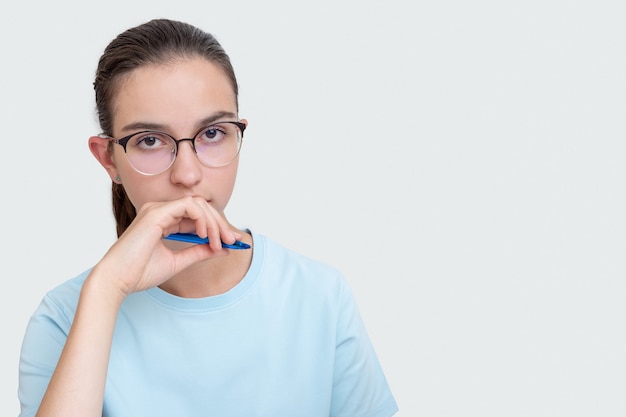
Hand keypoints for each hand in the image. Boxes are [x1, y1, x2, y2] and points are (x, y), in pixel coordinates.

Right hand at [92, 196, 238, 297]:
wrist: (117, 280)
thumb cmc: (139, 273)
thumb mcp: (178, 262)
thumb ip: (199, 252)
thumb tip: (222, 249)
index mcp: (164, 220)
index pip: (197, 215)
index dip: (217, 227)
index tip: (231, 243)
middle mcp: (161, 210)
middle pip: (201, 206)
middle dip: (219, 224)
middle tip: (231, 241)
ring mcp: (157, 209)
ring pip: (198, 204)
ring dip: (213, 223)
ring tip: (217, 242)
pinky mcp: (157, 212)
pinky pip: (189, 205)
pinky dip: (202, 219)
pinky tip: (203, 236)